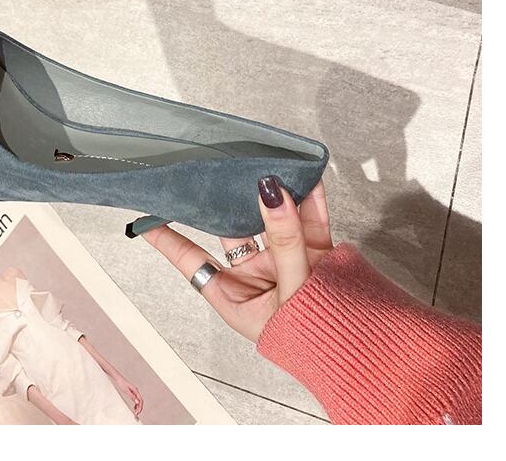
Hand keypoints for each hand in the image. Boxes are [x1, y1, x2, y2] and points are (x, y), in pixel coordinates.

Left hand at [113, 374, 143, 415]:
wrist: (118, 379)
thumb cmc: (122, 383)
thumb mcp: (126, 391)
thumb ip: (132, 396)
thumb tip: (137, 402)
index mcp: (136, 390)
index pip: (140, 400)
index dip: (140, 407)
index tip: (138, 412)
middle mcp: (136, 391)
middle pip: (140, 401)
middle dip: (139, 408)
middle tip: (137, 413)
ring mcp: (134, 392)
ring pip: (138, 400)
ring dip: (138, 406)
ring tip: (135, 412)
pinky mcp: (132, 392)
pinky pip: (135, 399)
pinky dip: (135, 404)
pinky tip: (134, 407)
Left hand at [143, 178, 332, 342]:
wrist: (374, 356)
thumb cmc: (319, 341)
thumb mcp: (292, 290)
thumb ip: (284, 240)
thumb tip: (270, 192)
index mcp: (234, 296)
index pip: (191, 260)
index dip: (167, 238)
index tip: (143, 216)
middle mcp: (255, 276)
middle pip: (233, 230)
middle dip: (226, 199)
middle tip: (216, 167)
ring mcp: (286, 262)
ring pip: (271, 220)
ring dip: (268, 193)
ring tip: (260, 162)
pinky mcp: (317, 254)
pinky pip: (310, 219)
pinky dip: (310, 198)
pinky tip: (305, 175)